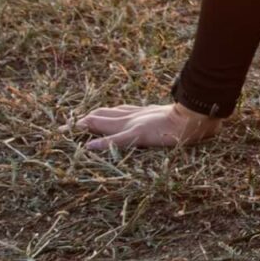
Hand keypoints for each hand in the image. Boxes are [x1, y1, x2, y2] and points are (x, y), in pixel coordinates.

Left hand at [74, 100, 224, 153]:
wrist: (200, 115)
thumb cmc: (191, 119)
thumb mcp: (175, 120)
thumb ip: (165, 121)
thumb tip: (157, 125)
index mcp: (140, 115)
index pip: (112, 113)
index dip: (94, 116)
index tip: (78, 121)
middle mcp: (133, 117)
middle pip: (101, 116)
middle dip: (80, 121)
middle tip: (58, 128)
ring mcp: (135, 124)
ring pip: (103, 123)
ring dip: (83, 126)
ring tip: (64, 131)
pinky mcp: (139, 133)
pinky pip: (117, 139)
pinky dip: (103, 143)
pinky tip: (88, 147)